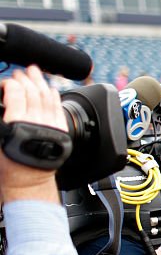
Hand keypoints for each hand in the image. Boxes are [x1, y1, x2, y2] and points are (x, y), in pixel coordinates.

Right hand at [0, 67, 68, 201]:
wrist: (28, 181)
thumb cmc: (8, 166)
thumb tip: (2, 103)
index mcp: (15, 123)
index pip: (15, 93)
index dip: (11, 83)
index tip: (8, 81)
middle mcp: (35, 122)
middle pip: (32, 92)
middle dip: (26, 79)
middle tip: (21, 72)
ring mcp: (51, 125)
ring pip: (47, 97)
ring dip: (40, 83)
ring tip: (35, 72)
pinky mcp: (61, 131)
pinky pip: (58, 108)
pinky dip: (54, 96)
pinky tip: (51, 89)